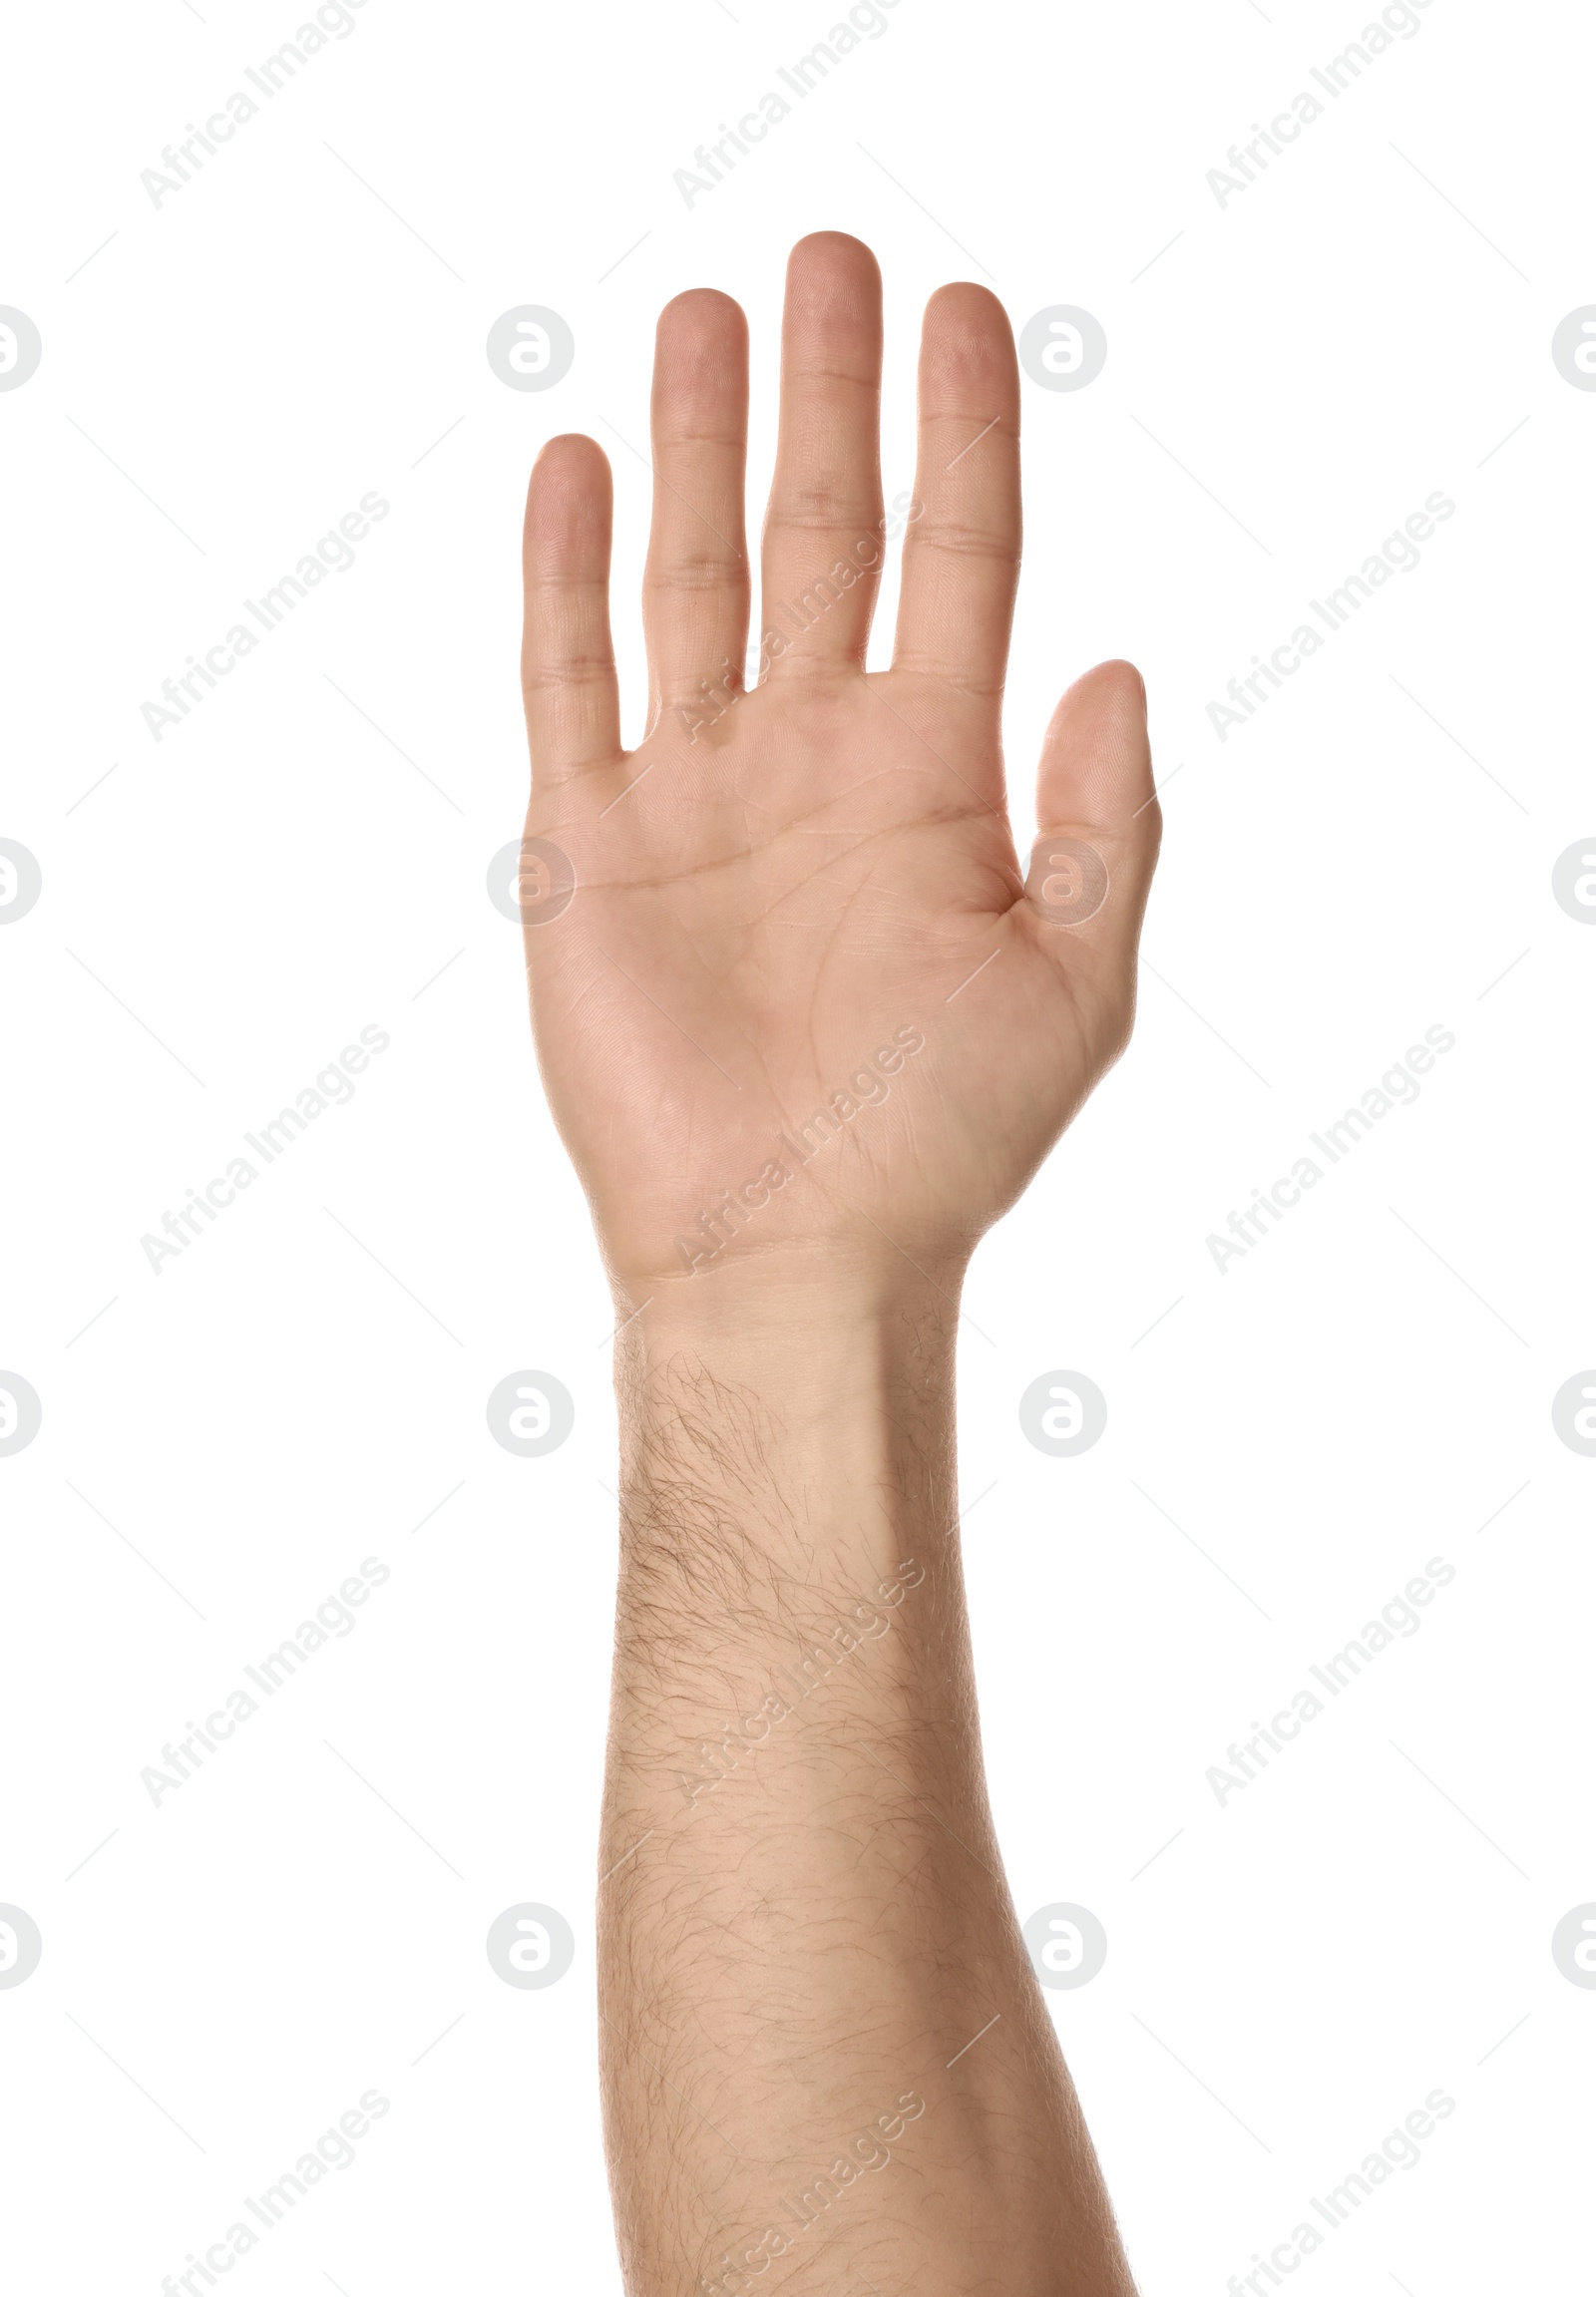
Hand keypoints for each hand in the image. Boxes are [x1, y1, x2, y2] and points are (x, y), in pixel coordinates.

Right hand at [519, 232, 1159, 1303]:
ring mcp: (699, 792)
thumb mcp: (1076, 983)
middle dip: (826, 398)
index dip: (962, 433)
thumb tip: (1113, 661)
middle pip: (822, 534)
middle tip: (827, 258)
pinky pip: (570, 679)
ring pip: (695, 579)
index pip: (958, 559)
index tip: (964, 308)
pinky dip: (567, 575)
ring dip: (699, 446)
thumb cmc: (937, 1142)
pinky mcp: (591, 843)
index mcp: (938, 777)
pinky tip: (580, 468)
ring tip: (703, 316)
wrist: (785, 1253)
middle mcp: (817, 759)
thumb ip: (1105, 822)